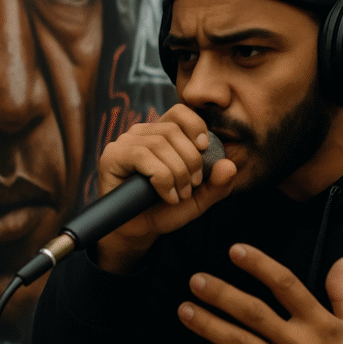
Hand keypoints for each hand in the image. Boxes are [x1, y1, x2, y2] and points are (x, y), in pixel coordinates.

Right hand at [94, 104, 235, 272]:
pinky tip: (167, 195)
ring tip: (179, 194)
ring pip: (159, 144)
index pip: (180, 112)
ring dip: (177, 173)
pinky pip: (142, 156)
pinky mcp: (112, 156)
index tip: (204, 149)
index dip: (196, 126)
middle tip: (191, 187)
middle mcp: (141, 133)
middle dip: (190, 161)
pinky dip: (162, 178)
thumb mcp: (199, 198)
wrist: (140, 232)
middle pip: (173, 131)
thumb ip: (218, 184)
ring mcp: (124, 143)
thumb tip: (230, 165)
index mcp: (161, 134)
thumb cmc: (165, 209)